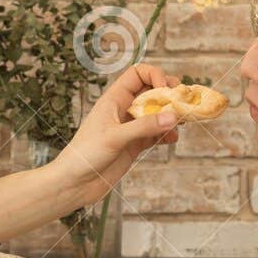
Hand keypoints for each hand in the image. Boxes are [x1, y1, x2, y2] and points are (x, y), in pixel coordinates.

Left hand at [52, 63, 180, 207]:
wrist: (74, 183)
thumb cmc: (85, 154)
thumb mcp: (115, 137)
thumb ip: (144, 126)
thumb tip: (173, 116)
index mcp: (114, 99)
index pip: (137, 74)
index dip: (155, 76)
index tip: (165, 90)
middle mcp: (123, 110)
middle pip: (151, 91)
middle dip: (169, 94)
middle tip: (182, 104)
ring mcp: (130, 128)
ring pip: (156, 113)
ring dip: (171, 115)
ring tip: (183, 122)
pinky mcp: (134, 145)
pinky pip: (156, 134)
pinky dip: (167, 134)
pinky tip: (172, 139)